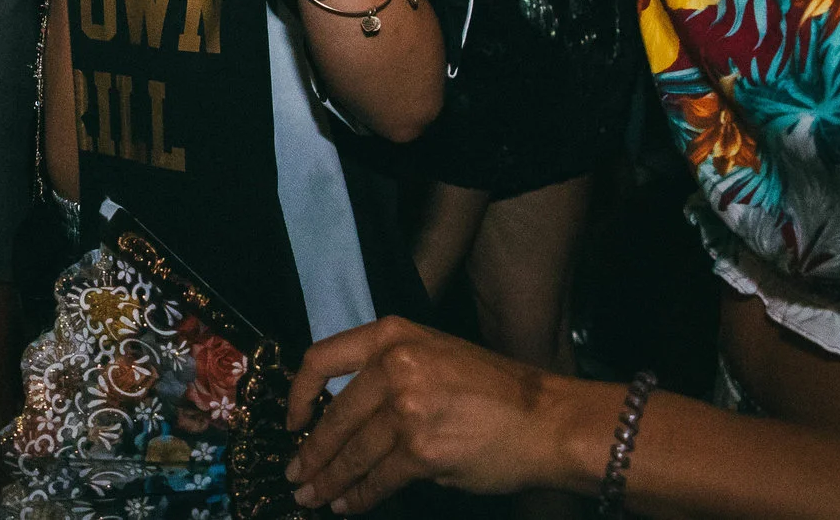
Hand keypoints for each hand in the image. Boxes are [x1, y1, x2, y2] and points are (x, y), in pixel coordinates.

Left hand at [286, 318, 600, 512]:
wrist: (548, 419)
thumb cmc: (496, 391)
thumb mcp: (435, 354)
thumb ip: (389, 372)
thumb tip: (346, 415)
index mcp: (392, 336)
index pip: (321, 358)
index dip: (297, 393)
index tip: (292, 419)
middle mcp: (394, 366)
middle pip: (334, 416)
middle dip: (310, 452)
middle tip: (296, 474)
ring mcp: (407, 408)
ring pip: (352, 452)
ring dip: (328, 480)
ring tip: (313, 496)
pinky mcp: (422, 450)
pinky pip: (377, 478)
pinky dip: (359, 496)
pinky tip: (349, 504)